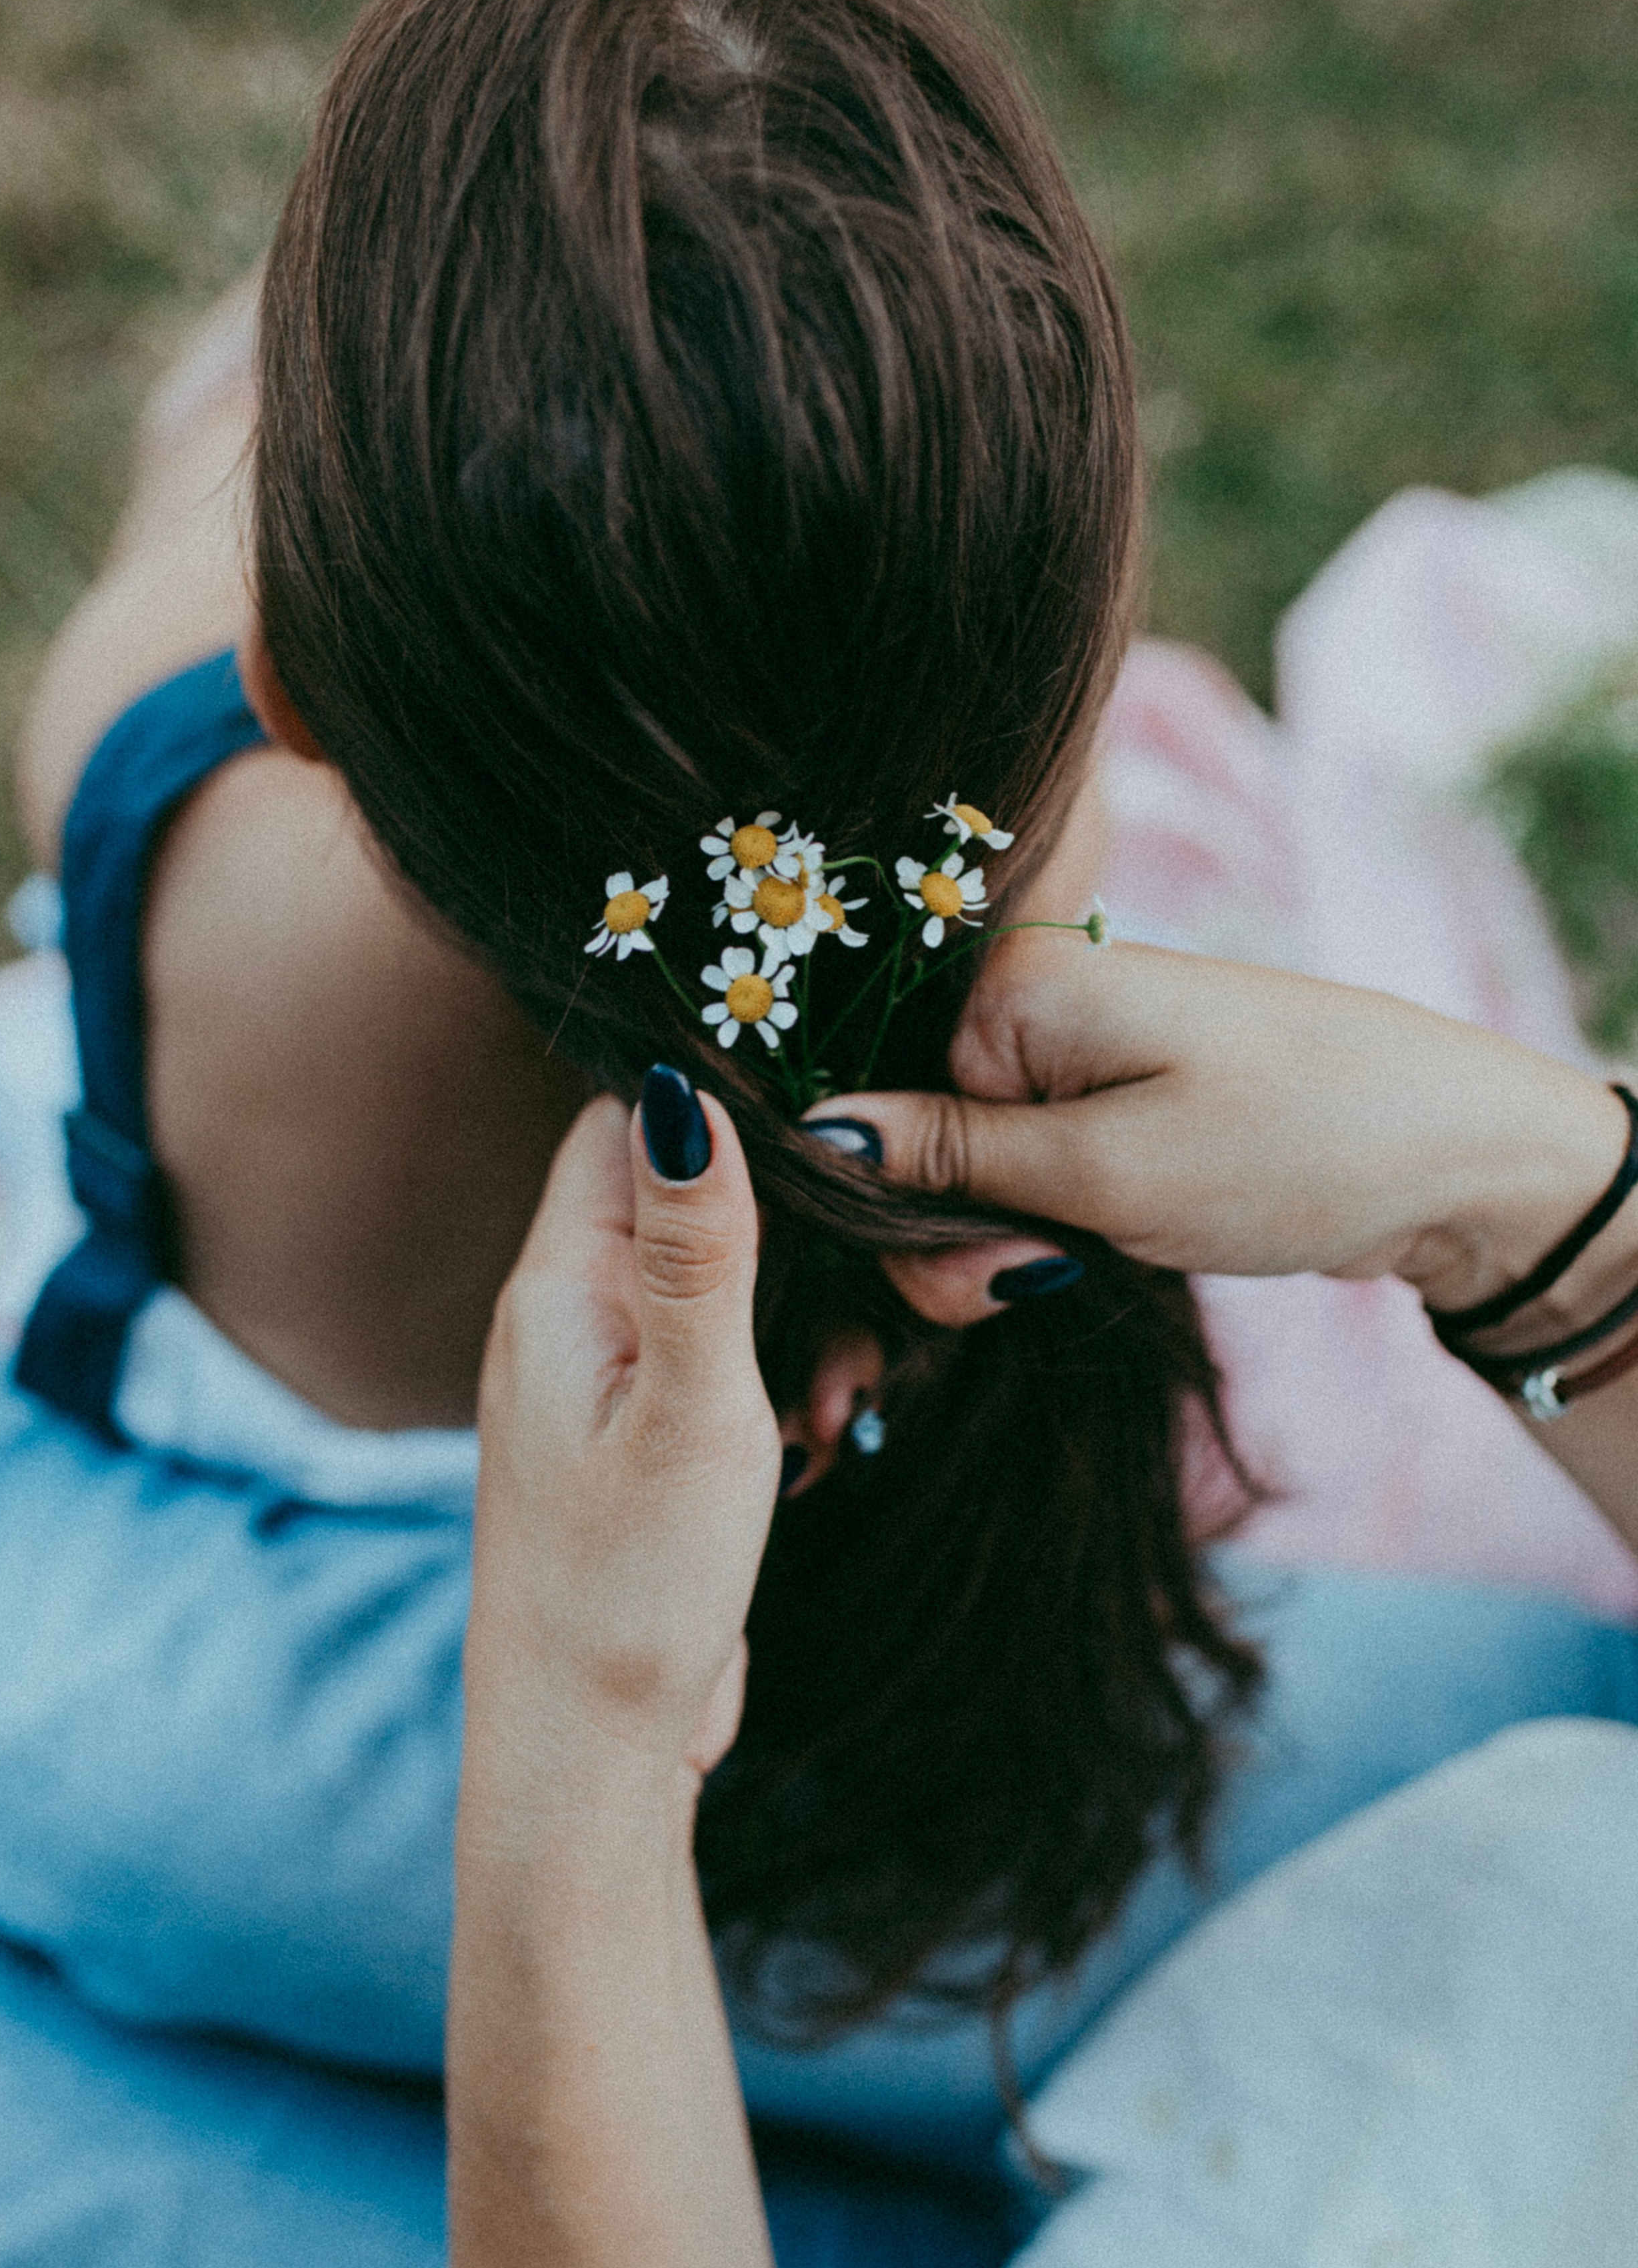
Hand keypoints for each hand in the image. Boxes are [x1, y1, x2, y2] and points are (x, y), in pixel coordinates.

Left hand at [449, 1073, 804, 2267]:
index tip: (832, 1126)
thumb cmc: (629, 1588)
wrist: (587, 1755)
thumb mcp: (690, 1404)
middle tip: (872, 1291)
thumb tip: (683, 1088)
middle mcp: (563, 1316)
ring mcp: (599, 1378)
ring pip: (715, 1282)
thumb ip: (696, 1248)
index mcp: (556, 1286)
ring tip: (839, 1396)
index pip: (622, 1121)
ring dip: (796, 1317)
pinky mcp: (637, 1439)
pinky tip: (820, 1435)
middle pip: (681, 1194)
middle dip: (791, 1226)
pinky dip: (781, 1379)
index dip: (722, 1099)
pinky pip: (719, 1359)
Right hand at [806, 928, 1625, 1330]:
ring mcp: (1068, 1042)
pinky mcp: (1105, 1088)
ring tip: (1080, 1269)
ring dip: (996, 1241)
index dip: (904, 1215)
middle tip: (1043, 1282)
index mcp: (1008, 984)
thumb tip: (812, 1137)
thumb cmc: (1292, 1149)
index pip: (876, 1110)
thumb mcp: (1107, 1175)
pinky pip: (1021, 1160)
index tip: (995, 1277)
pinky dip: (1035, 1222)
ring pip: (965, 1165)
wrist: (1456, 1154)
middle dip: (951, 1238)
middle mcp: (1025, 995)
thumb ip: (951, 1161)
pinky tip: (1072, 1256)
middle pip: (912, 1140)